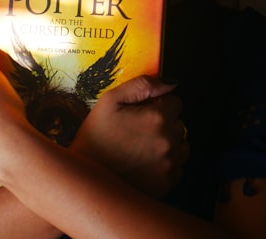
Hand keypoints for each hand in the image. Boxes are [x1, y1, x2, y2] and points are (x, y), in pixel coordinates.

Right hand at [71, 75, 189, 196]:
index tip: (142, 114)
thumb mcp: (110, 101)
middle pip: (178, 124)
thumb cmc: (95, 138)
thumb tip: (170, 83)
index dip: (158, 105)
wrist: (84, 179)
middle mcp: (167, 142)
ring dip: (168, 144)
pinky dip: (166, 164)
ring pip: (181, 146)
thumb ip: (142, 85)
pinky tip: (145, 163)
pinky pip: (177, 168)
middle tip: (138, 132)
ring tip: (142, 148)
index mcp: (157, 118)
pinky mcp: (166, 184)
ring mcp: (168, 164)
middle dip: (163, 124)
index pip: (175, 102)